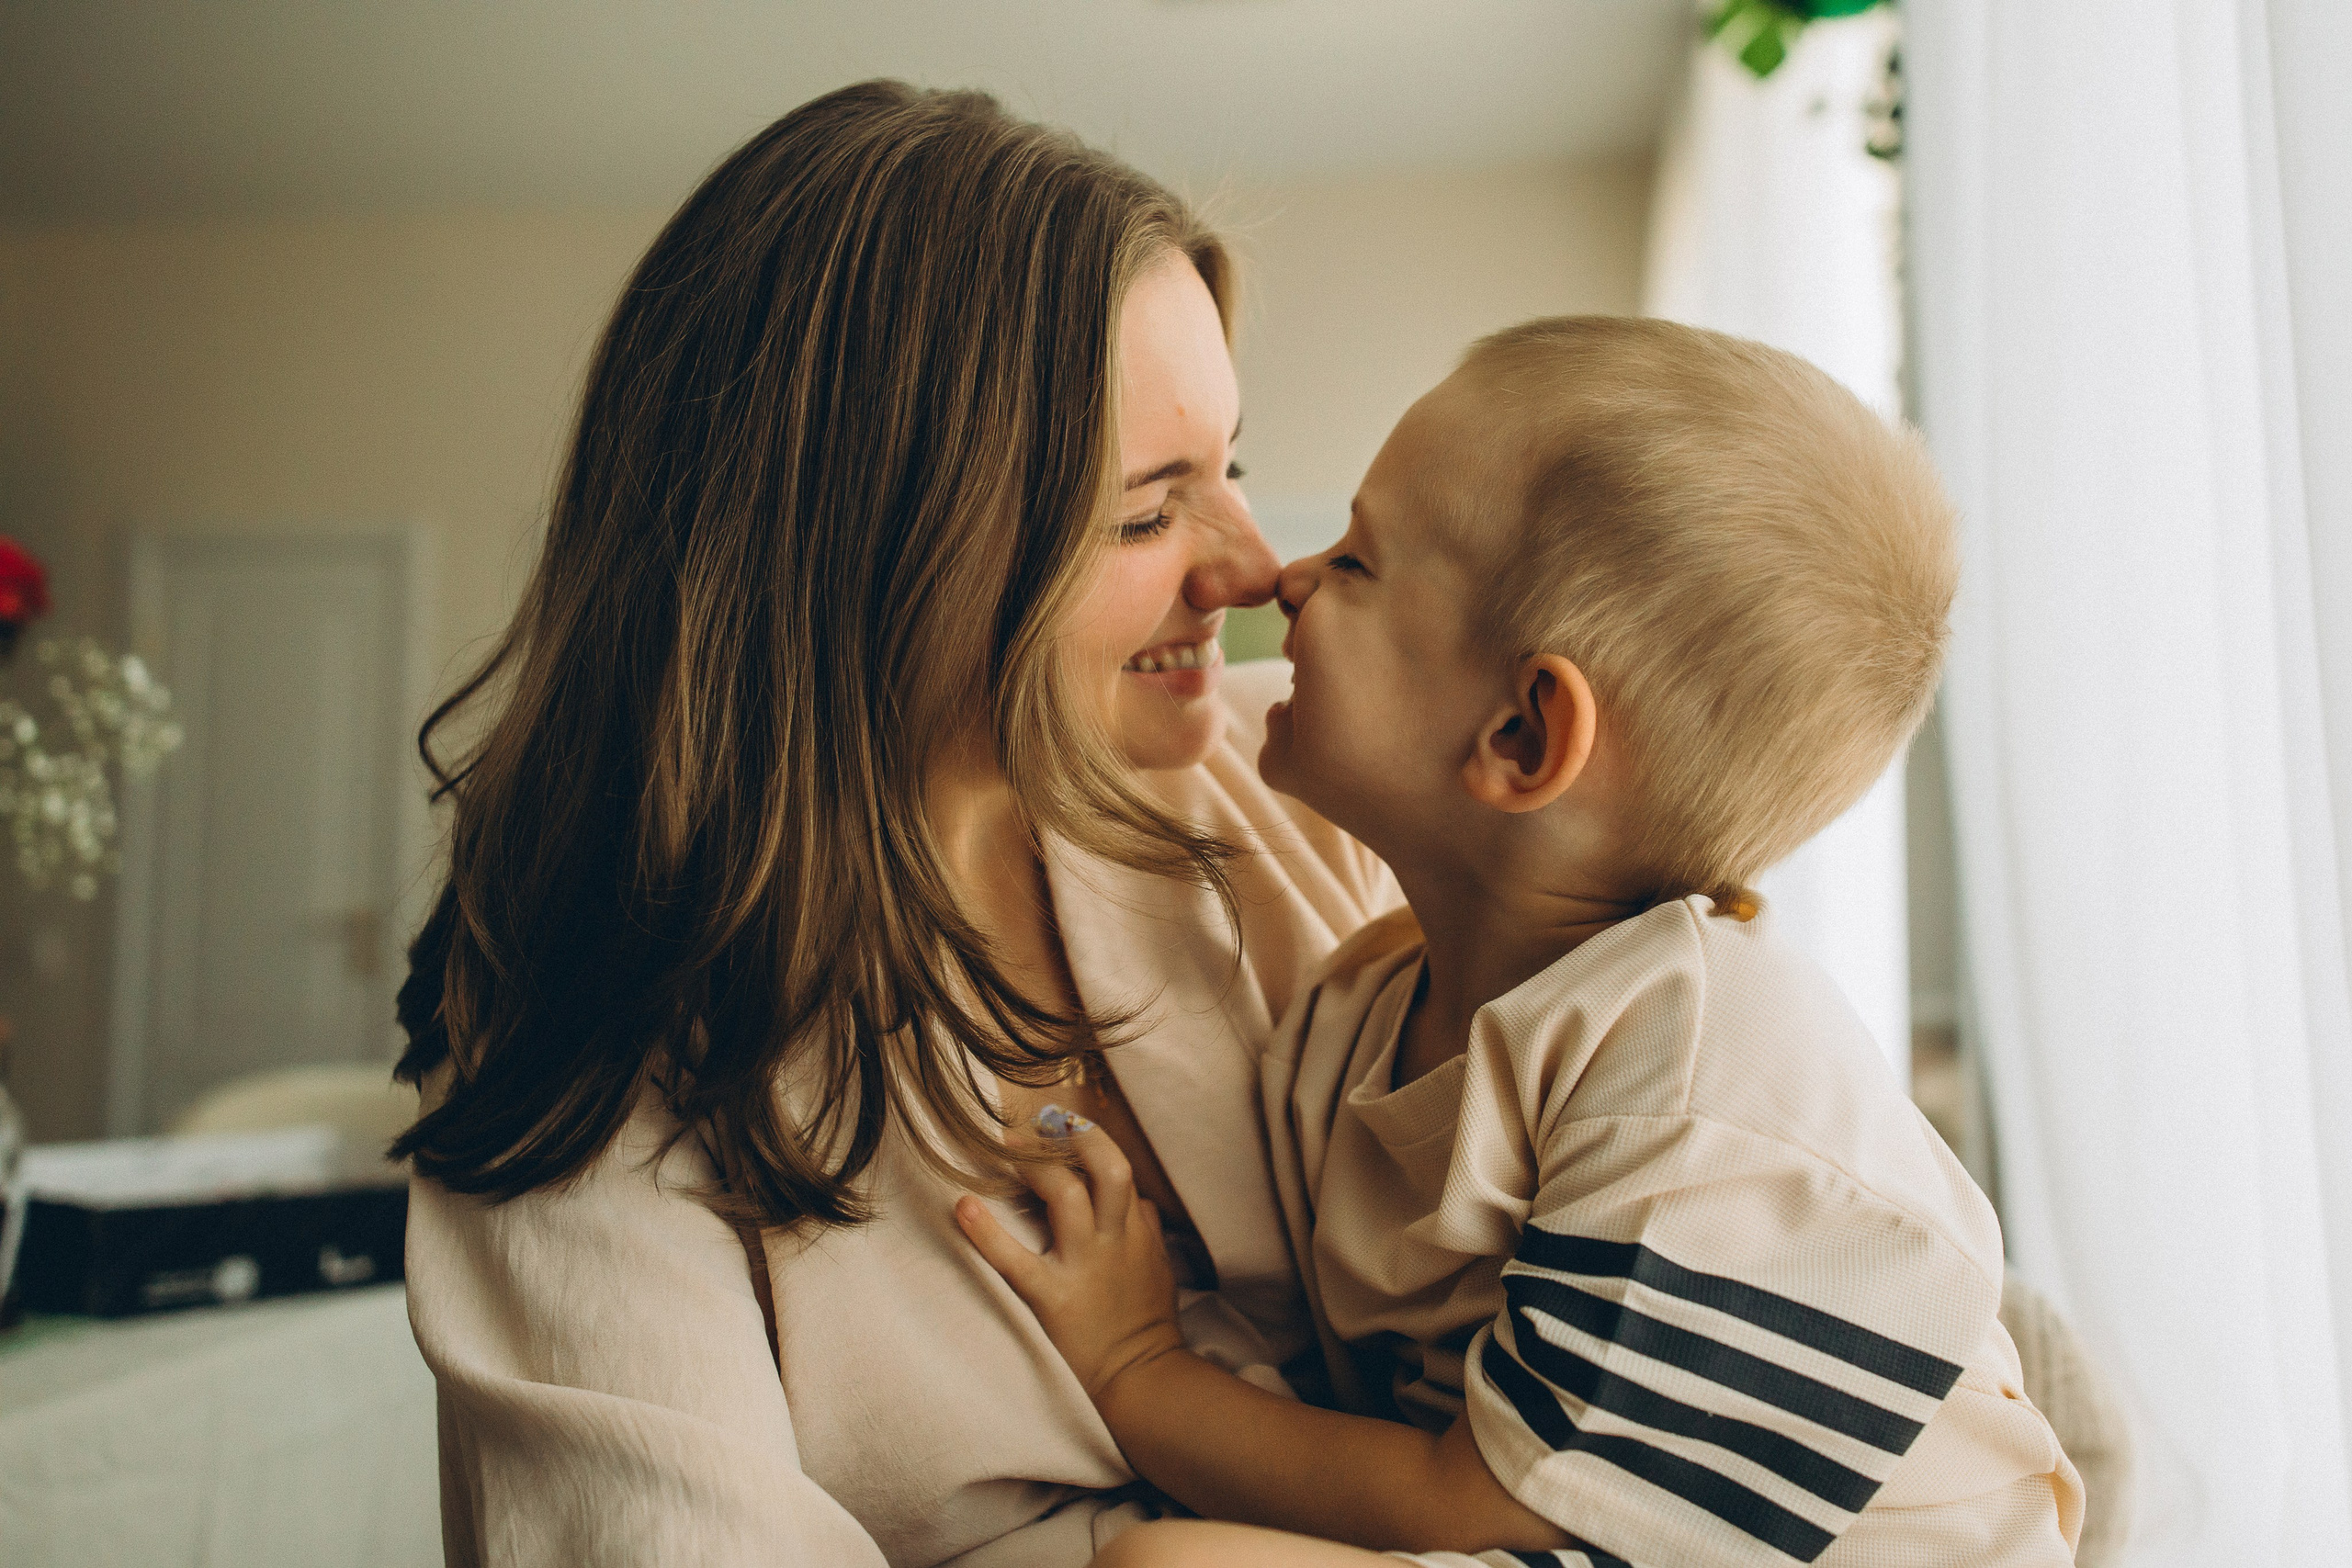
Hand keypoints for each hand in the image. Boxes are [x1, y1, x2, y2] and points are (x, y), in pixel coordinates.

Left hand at [955, 1118, 1187, 1403]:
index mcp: (1136, 1232)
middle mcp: (1113, 1240)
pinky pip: (1016, 1259)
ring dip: (1035, 1166)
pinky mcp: (1052, 1298)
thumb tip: (1139, 1200)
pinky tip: (963, 1206)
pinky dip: (987, 1231)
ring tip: (1005, 1150)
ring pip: (1066, 1195)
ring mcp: (1084, 1266)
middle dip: (1072, 1137)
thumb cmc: (1146, 1323)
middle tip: (1036, 1124)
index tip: (1063, 1124)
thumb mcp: (1158, 1267)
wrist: (1140, 1380)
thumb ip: (1145, 1229)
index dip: (1090, 1138)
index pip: (1118, 1169)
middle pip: (1105, 1167)